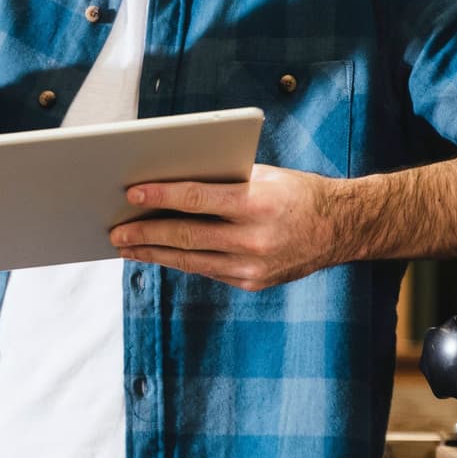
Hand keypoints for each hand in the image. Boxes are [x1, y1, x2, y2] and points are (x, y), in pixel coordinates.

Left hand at [108, 165, 354, 290]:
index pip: (197, 199)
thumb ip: (222, 181)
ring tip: (126, 245)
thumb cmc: (296, 191)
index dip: (161, 196)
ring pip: (191, 260)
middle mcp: (254, 239)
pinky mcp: (253, 282)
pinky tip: (159, 254)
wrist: (341, 228)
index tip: (131, 193)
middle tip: (115, 231)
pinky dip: (181, 260)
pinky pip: (208, 270)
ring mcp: (253, 266)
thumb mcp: (262, 175)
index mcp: (256, 204)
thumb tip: (171, 182)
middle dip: (145, 234)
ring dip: (154, 253)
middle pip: (187, 237)